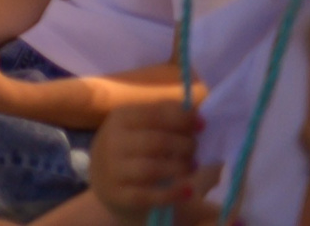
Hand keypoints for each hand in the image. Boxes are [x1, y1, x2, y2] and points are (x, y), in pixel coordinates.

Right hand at [89, 99, 215, 223]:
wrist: (106, 180)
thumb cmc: (132, 148)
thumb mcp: (141, 126)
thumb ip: (165, 116)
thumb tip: (194, 112)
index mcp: (120, 118)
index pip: (154, 115)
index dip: (182, 119)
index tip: (203, 125)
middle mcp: (112, 141)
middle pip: (156, 142)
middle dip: (184, 146)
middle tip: (195, 150)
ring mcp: (113, 169)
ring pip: (151, 169)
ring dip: (180, 168)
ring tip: (193, 168)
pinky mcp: (119, 194)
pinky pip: (149, 196)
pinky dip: (173, 194)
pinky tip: (188, 191)